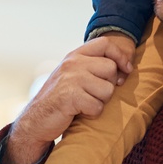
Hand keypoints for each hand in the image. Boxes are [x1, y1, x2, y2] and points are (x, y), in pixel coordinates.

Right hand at [1, 35, 134, 163]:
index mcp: (74, 55)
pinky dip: (92, 113)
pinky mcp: (70, 96)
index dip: (120, 56)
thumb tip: (126, 68)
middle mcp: (72, 63)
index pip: (105, 43)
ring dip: (100, 101)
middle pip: (111, 69)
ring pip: (108, 89)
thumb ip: (93, 67)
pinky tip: (78, 112)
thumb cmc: (61, 99)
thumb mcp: (74, 76)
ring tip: (84, 104)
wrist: (36, 120)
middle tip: (92, 94)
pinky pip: (98, 106)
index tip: (126, 70)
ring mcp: (71, 79)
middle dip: (108, 85)